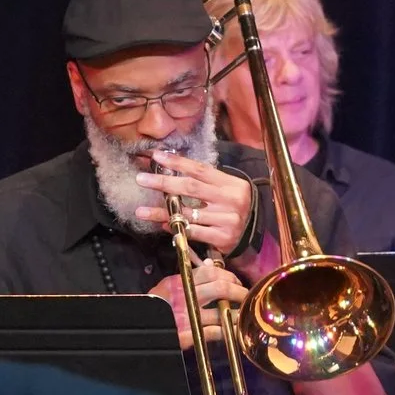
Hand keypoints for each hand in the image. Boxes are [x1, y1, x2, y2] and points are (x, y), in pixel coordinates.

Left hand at [134, 151, 254, 256]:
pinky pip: (193, 232)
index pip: (200, 169)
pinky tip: (162, 224)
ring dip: (161, 212)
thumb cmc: (232, 209)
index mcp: (231, 183)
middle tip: (141, 179)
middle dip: (164, 182)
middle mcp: (231, 200)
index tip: (156, 156)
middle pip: (191, 187)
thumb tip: (171, 170)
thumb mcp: (225, 190)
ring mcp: (227, 220)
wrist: (253, 236)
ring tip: (141, 211)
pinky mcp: (223, 238)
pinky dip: (176, 228)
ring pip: (187, 213)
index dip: (177, 162)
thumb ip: (204, 182)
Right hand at [148, 260, 248, 349]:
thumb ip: (188, 277)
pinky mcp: (187, 335)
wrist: (140, 323)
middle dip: (238, 292)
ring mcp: (187, 317)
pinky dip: (227, 332)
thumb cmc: (156, 305)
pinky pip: (214, 332)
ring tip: (243, 316)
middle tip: (245, 297)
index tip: (236, 281)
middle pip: (220, 288)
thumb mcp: (168, 286)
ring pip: (221, 312)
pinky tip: (233, 332)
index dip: (229, 275)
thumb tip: (209, 265)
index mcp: (180, 282)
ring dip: (237, 314)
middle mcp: (185, 297)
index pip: (210, 272)